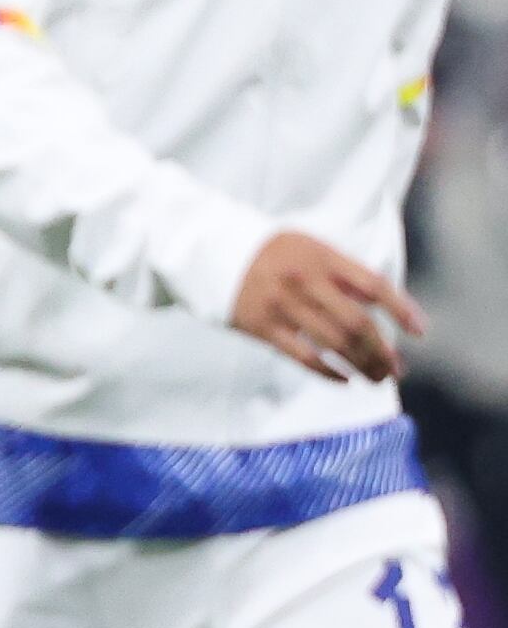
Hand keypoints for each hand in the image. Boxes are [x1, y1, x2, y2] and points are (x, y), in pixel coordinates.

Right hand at [231, 229, 420, 380]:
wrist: (208, 252)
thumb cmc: (270, 254)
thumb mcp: (308, 248)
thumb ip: (341, 273)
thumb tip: (380, 309)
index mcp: (322, 257)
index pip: (374, 285)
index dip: (401, 310)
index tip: (419, 332)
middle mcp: (304, 281)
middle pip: (357, 323)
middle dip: (382, 351)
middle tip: (396, 370)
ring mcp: (281, 305)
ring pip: (334, 343)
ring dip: (361, 365)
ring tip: (376, 378)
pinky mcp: (260, 326)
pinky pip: (303, 356)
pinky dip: (328, 372)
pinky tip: (344, 379)